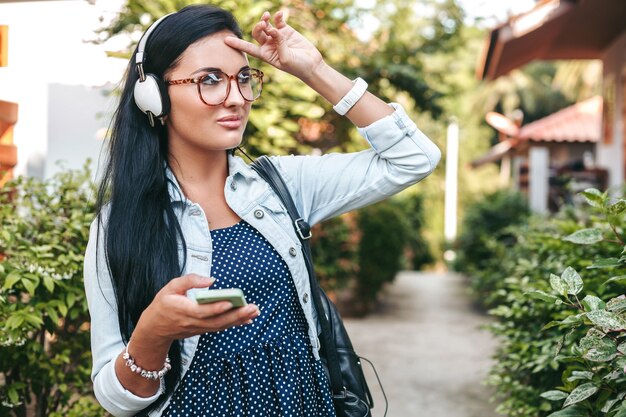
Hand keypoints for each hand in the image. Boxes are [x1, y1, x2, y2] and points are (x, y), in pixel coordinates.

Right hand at [135, 274, 259, 345]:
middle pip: (217, 321)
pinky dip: (234, 324)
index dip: (216, 308)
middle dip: (236, 315)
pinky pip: (220, 327)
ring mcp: (199, 328)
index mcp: (183, 310)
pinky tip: (247, 319)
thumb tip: (211, 280)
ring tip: (255, 312)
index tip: (229, 303)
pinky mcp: (203, 329)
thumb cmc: (163, 304)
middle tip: (252, 308)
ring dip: (239, 319)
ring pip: (221, 325)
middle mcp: (193, 322)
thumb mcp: (170, 287)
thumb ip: (190, 280)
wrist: (155, 329)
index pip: (202, 311)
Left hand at [224, 10, 323, 81]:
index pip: (248, 48)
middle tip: (265, 24)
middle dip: (258, 27)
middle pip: (257, 33)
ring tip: (267, 17)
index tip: (226, 40)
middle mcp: (268, 45)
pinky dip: (278, 16)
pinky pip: (278, 21)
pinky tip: (280, 15)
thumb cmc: (297, 66)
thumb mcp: (286, 58)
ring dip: (264, 19)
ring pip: (266, 25)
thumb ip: (278, 44)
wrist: (312, 64)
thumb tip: (273, 29)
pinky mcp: (286, 30)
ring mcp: (277, 36)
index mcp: (265, 55)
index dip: (237, 44)